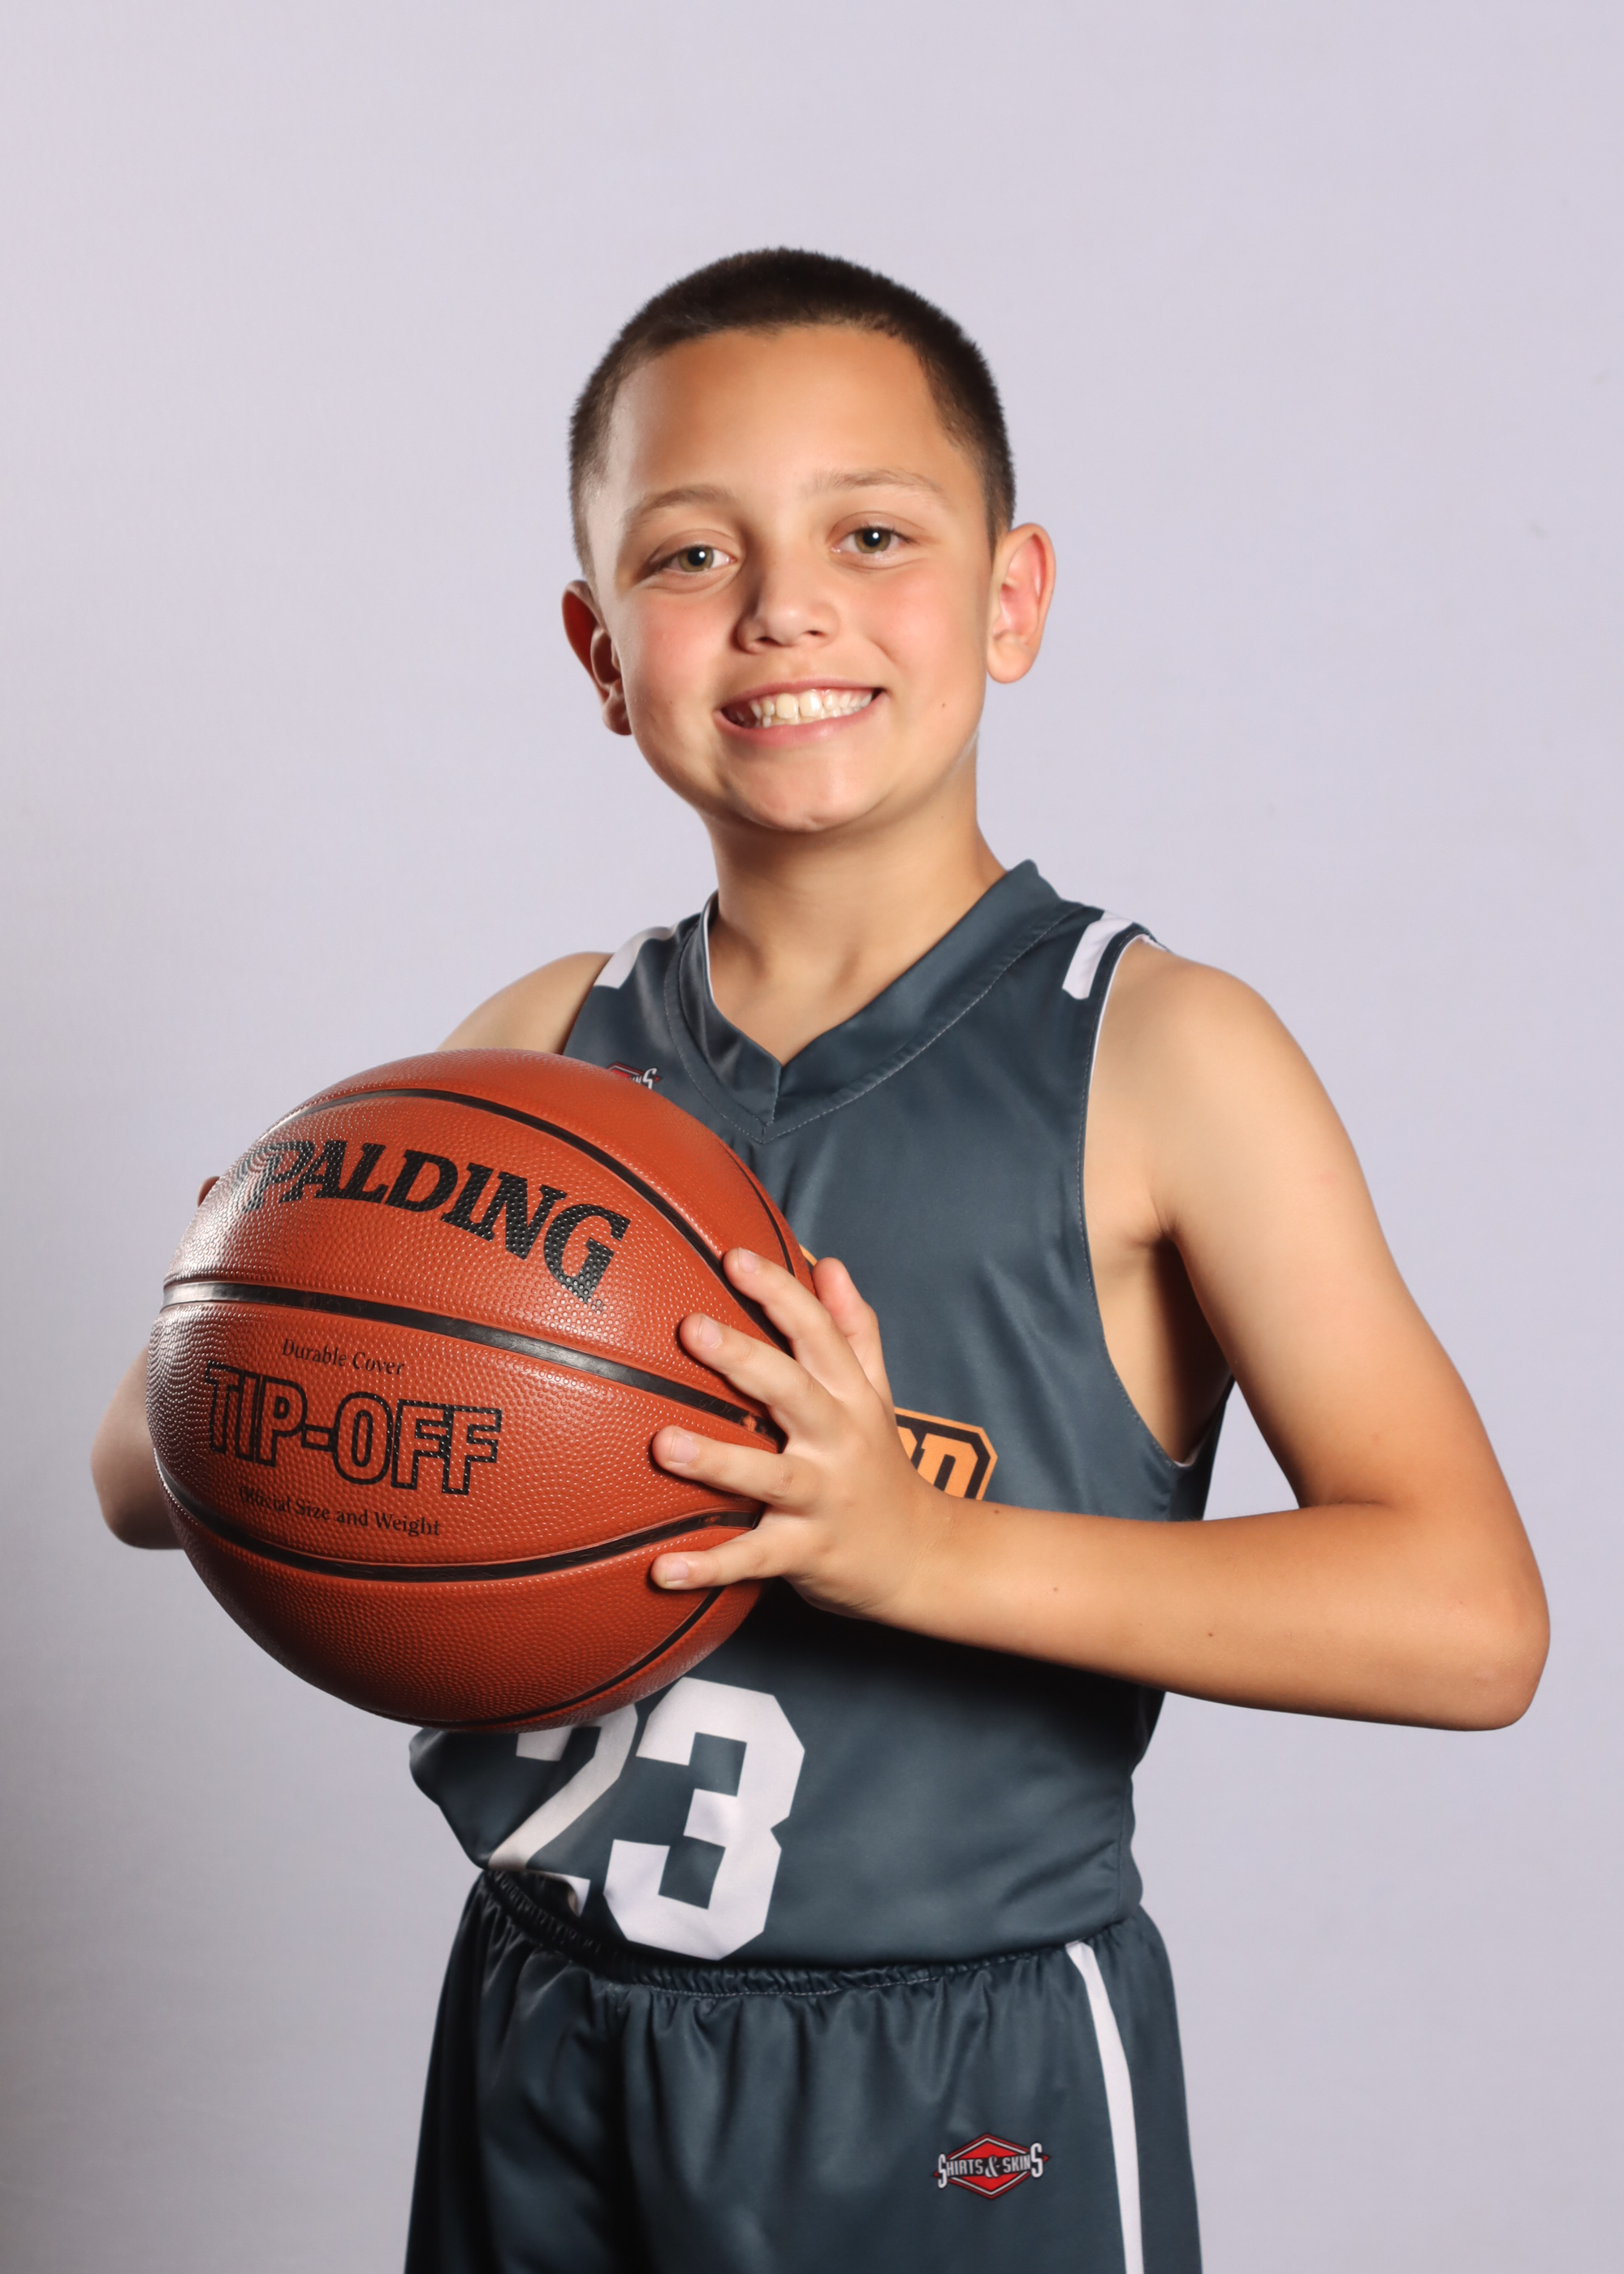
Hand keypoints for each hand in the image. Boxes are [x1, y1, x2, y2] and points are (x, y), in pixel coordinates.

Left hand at [650, 1251, 948, 1622]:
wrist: (924, 1557)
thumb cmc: (882, 1466)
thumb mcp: (878, 1395)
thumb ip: (855, 1330)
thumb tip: (828, 1263)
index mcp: (851, 1398)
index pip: (819, 1333)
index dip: (780, 1293)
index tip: (735, 1257)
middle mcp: (840, 1442)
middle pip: (795, 1391)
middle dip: (745, 1359)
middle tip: (691, 1329)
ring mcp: (824, 1499)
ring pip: (770, 1477)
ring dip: (718, 1461)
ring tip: (662, 1445)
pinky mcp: (808, 1553)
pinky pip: (755, 1560)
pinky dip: (710, 1567)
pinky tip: (662, 1569)